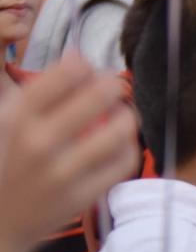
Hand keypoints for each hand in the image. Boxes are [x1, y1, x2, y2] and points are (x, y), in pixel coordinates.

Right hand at [0, 57, 137, 251]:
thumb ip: (40, 88)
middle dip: (113, 86)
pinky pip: (123, 162)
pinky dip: (127, 148)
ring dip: (126, 117)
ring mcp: (62, 172)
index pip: (66, 74)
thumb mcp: (8, 121)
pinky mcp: (82, 196)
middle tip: (114, 89)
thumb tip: (77, 54)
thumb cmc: (7, 161)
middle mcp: (39, 143)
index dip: (85, 66)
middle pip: (99, 95)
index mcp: (17, 119)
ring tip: (121, 116)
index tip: (88, 70)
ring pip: (120, 129)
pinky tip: (118, 144)